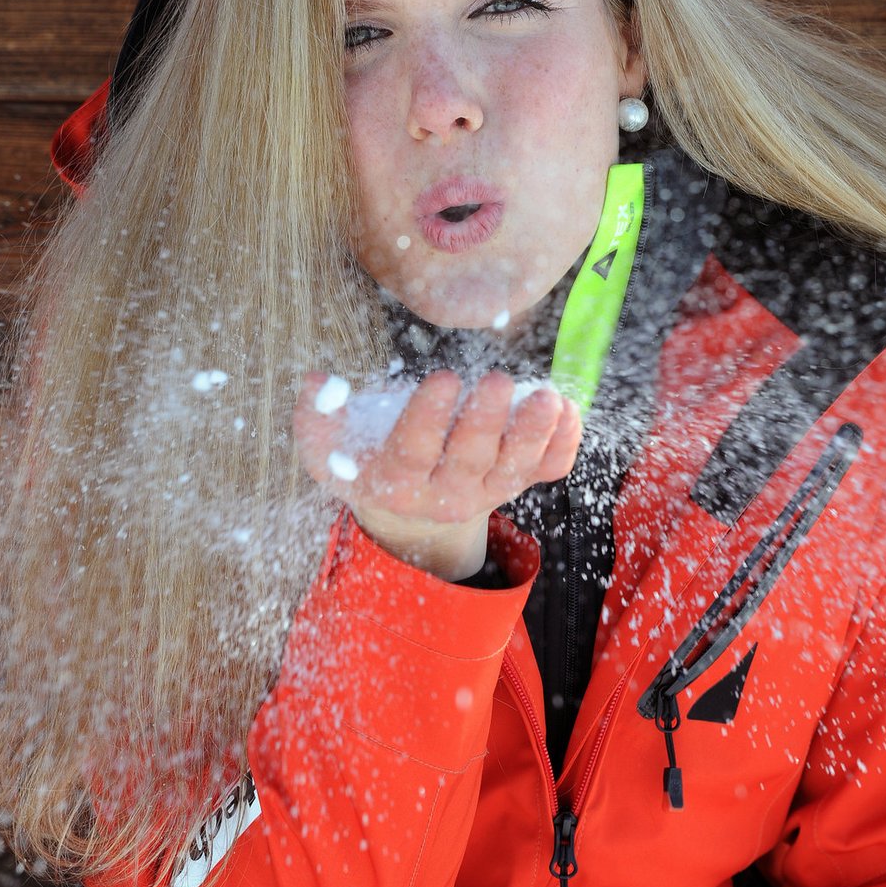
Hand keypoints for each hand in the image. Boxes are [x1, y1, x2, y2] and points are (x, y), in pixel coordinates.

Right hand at [293, 370, 581, 579]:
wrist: (410, 507)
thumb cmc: (365, 462)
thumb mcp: (328, 450)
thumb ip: (316, 420)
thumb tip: (317, 383)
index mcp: (397, 483)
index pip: (414, 453)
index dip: (428, 418)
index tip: (442, 379)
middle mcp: (446, 494)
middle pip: (470, 462)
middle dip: (485, 422)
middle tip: (496, 380)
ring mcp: (488, 490)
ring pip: (516, 469)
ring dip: (534, 434)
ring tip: (546, 397)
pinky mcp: (517, 482)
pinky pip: (547, 470)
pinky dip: (564, 445)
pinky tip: (568, 409)